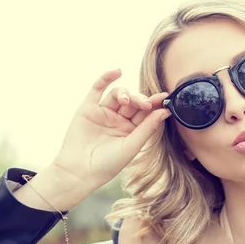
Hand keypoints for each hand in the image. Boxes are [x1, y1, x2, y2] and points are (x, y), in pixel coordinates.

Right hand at [50, 69, 170, 189]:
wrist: (79, 171)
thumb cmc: (107, 164)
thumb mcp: (132, 146)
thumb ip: (147, 128)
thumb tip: (166, 111)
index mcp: (131, 131)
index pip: (145, 113)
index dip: (155, 105)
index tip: (165, 97)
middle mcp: (118, 120)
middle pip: (133, 103)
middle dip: (141, 100)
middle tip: (146, 103)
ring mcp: (103, 113)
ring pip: (118, 95)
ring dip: (125, 93)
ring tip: (126, 101)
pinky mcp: (88, 109)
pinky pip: (97, 89)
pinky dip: (106, 79)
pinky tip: (116, 72)